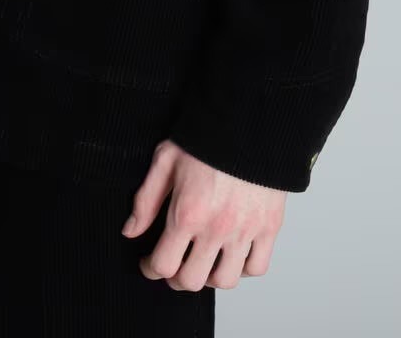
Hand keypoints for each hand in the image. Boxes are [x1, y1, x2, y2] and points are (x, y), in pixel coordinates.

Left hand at [122, 139, 285, 291]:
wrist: (249, 119)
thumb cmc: (206, 137)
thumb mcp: (166, 160)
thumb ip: (145, 199)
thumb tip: (131, 231)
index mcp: (188, 212)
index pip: (164, 265)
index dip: (151, 269)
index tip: (149, 263)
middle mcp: (217, 227)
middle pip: (192, 280)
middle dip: (176, 277)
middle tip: (174, 265)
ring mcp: (245, 230)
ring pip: (225, 281)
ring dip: (209, 277)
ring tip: (203, 262)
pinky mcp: (269, 226)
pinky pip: (257, 268)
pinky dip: (243, 268)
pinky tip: (232, 254)